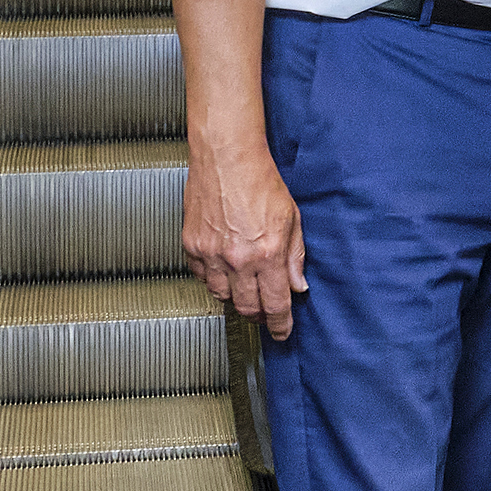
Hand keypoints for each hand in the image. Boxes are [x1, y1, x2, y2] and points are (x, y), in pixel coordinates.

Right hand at [184, 141, 307, 339]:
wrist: (226, 158)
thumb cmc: (260, 180)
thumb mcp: (292, 218)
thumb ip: (295, 256)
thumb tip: (298, 286)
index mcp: (267, 253)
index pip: (275, 304)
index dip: (280, 325)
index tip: (282, 333)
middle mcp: (238, 258)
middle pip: (247, 308)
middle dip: (259, 315)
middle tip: (265, 312)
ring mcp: (211, 254)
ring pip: (222, 297)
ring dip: (236, 297)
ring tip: (246, 286)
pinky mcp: (191, 246)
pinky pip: (203, 278)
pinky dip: (214, 279)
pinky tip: (225, 268)